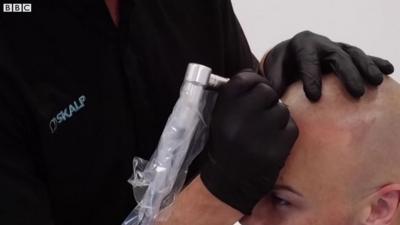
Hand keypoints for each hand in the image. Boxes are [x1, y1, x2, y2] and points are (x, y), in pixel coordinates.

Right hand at [200, 72, 298, 213]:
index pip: (245, 78)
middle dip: (267, 99)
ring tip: (264, 130)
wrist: (229, 181)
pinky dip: (285, 133)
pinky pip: (291, 128)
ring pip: (282, 109)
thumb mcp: (221, 116)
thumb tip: (258, 77)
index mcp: (223, 109)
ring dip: (277, 117)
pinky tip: (272, 141)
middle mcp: (240, 119)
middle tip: (261, 111)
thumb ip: (237, 96)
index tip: (255, 88)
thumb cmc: (226, 144)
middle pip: (266, 90)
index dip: (254, 81)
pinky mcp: (276, 150)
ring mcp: (259, 135)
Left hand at [261, 31, 394, 100]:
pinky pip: (363, 55)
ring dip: (366, 67)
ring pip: (353, 53)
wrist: (289, 53)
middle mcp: (321, 43)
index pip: (307, 61)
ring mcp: (336, 46)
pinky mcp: (346, 51)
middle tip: (356, 93)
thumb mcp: (273, 72)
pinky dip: (376, 62)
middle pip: (336, 56)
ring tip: (376, 83)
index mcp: (301, 45)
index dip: (311, 77)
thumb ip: (274, 84)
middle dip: (347, 74)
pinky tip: (388, 71)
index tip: (314, 97)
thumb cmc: (280, 66)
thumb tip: (274, 103)